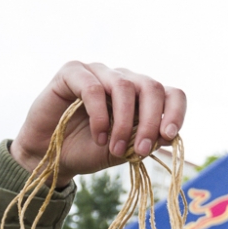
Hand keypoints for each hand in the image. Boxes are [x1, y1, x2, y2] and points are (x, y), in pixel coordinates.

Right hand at [10, 62, 185, 182]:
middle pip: (152, 87)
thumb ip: (145, 140)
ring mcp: (98, 72)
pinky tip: (99, 136)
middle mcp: (123, 79)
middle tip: (142, 149)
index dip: (176, 111)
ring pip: (125, 86)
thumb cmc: (89, 150)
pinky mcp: (72, 71)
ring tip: (115, 148)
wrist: (51, 157)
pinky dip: (100, 116)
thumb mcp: (124, 151)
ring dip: (124, 122)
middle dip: (151, 121)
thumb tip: (168, 133)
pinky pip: (93, 88)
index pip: (171, 93)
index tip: (169, 135)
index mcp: (141, 97)